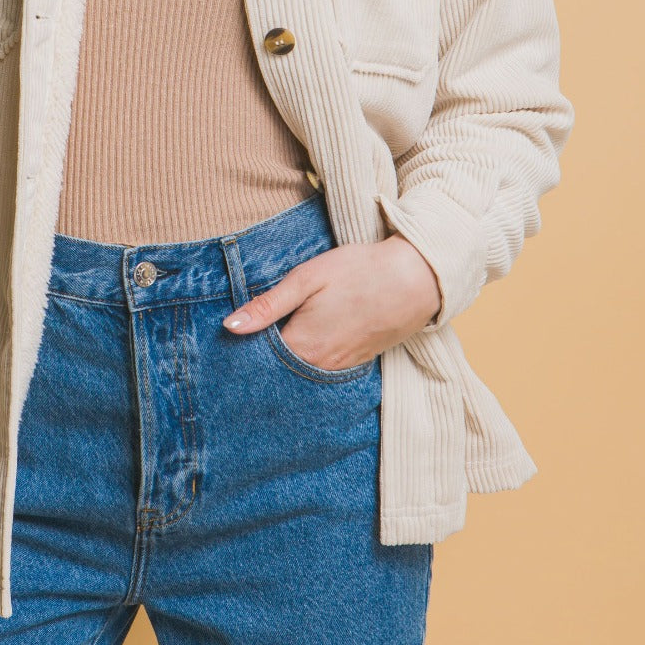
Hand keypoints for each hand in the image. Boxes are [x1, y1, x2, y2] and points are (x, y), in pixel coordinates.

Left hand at [221, 234, 442, 368]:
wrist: (416, 279)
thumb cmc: (358, 271)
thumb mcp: (306, 279)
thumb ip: (267, 306)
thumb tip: (229, 327)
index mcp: (302, 345)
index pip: (258, 359)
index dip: (242, 350)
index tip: (228, 342)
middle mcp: (320, 365)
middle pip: (279, 371)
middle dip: (262, 361)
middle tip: (245, 346)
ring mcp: (341, 367)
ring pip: (302, 373)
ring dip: (286, 363)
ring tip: (272, 346)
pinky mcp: (358, 362)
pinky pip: (324, 372)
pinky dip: (310, 364)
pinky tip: (307, 346)